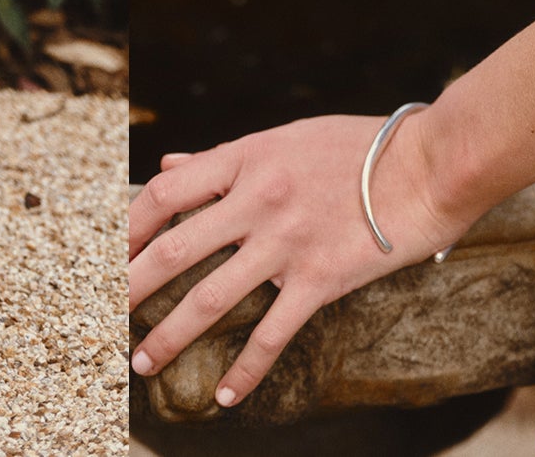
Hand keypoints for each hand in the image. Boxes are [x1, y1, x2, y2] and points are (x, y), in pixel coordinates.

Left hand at [128, 112, 474, 411]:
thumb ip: (226, 158)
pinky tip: (225, 396)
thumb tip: (170, 163)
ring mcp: (287, 242)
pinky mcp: (320, 279)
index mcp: (248, 158)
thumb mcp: (288, 138)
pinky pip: (272, 334)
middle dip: (128, 288)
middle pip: (172, 250)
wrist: (431, 165)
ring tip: (142, 360)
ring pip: (209, 297)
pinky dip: (245, 370)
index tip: (107, 252)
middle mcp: (259, 200)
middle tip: (102, 316)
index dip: (128, 226)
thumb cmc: (364, 146)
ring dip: (169, 335)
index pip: (166, 192)